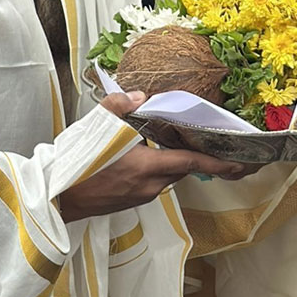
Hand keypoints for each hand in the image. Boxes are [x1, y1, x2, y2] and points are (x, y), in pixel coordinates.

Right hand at [57, 92, 252, 221]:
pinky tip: (148, 155)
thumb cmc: (75, 164)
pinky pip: (154, 182)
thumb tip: (142, 96)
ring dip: (175, 161)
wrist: (55, 200)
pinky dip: (160, 167)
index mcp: (145, 167)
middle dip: (198, 158)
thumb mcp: (95, 126)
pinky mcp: (131, 201)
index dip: (217, 163)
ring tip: (176, 143)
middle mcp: (148, 186)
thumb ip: (121, 105)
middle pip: (182, 169)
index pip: (190, 163)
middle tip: (213, 145)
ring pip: (169, 176)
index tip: (240, 165)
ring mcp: (140, 196)